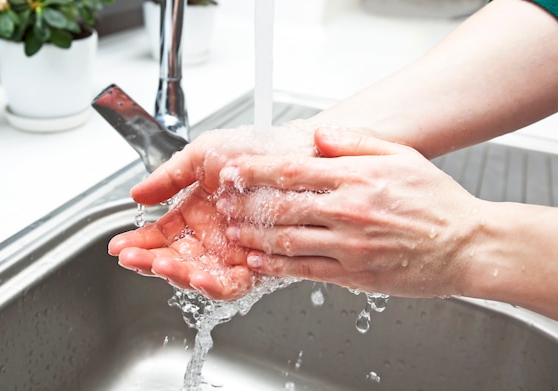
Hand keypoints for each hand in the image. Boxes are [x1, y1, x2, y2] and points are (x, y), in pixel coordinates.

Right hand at [108, 122, 319, 299]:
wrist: (294, 153)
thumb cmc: (253, 151)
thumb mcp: (201, 156)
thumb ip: (168, 178)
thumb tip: (135, 195)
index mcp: (194, 216)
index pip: (160, 237)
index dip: (138, 244)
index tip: (118, 247)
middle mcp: (210, 239)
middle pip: (174, 261)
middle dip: (149, 262)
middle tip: (131, 258)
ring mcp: (232, 254)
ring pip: (197, 276)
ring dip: (176, 274)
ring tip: (160, 264)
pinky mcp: (256, 266)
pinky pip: (232, 283)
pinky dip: (214, 284)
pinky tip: (199, 275)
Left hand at [217, 128, 486, 298]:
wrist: (466, 245)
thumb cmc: (437, 201)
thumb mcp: (402, 155)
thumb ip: (356, 141)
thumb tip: (320, 134)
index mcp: (357, 178)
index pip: (293, 170)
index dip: (256, 171)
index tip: (234, 171)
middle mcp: (348, 211)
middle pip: (282, 207)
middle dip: (245, 205)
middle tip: (223, 203)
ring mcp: (349, 245)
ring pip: (287, 241)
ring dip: (253, 237)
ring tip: (232, 232)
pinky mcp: (353, 274)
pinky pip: (305, 270)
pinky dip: (276, 266)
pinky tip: (258, 261)